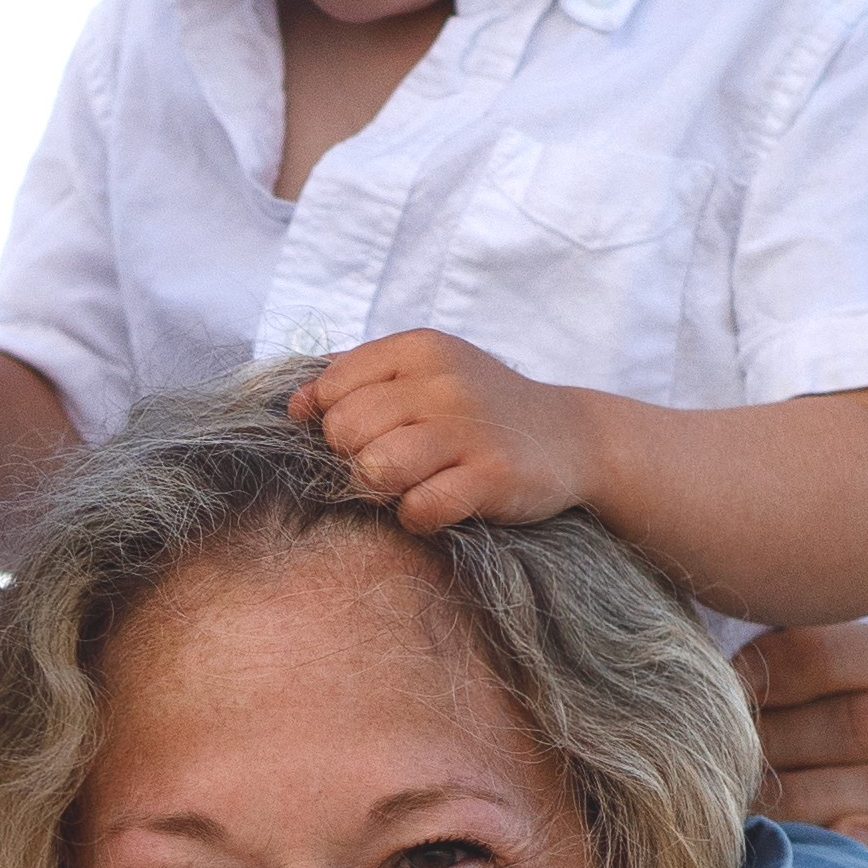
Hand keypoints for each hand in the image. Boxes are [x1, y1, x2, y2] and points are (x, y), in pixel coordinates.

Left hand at [290, 331, 593, 533]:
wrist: (572, 435)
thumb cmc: (479, 409)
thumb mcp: (426, 373)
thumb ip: (359, 379)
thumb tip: (295, 406)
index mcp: (419, 349)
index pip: (331, 389)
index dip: (334, 423)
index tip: (365, 436)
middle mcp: (443, 381)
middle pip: (346, 432)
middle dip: (354, 458)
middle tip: (390, 466)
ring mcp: (469, 428)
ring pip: (375, 469)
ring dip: (382, 489)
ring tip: (409, 485)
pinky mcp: (493, 476)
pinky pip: (419, 509)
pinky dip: (417, 517)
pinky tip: (438, 505)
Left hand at [734, 621, 867, 867]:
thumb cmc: (853, 849)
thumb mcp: (846, 764)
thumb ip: (819, 703)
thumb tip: (731, 652)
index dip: (808, 659)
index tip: (729, 682)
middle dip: (785, 736)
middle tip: (715, 759)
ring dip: (809, 797)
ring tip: (742, 813)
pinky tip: (826, 855)